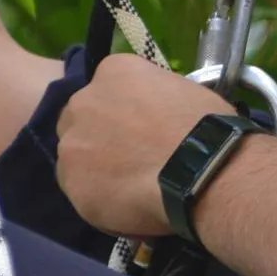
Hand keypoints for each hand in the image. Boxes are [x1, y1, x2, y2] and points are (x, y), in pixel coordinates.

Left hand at [55, 54, 235, 238]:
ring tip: (131, 186)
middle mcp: (83, 101)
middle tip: (131, 157)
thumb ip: (153, 100)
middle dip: (100, 135)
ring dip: (96, 168)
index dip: (123, 112)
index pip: (106, 89)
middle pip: (81, 120)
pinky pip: (81, 191)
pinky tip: (128, 204)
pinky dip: (99, 199)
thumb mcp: (183, 92)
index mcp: (113, 71)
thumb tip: (152, 120)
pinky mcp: (71, 183)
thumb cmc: (206, 128)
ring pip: (77, 157)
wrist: (202, 171)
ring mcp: (72, 144)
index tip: (140, 128)